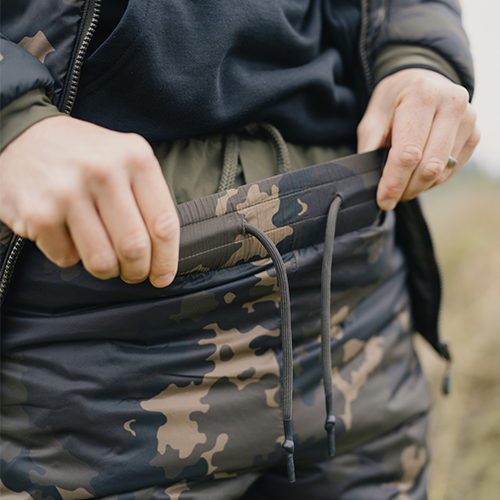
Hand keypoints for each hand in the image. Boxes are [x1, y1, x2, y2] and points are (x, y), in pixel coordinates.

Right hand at [0, 115, 179, 286]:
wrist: (22, 136)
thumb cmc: (84, 155)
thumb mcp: (125, 158)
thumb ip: (148, 197)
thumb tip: (164, 254)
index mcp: (136, 157)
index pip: (164, 223)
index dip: (167, 259)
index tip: (163, 276)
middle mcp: (104, 171)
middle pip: (135, 248)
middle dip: (137, 271)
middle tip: (133, 273)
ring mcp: (68, 192)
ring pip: (103, 261)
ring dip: (107, 270)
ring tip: (104, 259)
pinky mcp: (39, 213)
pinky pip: (68, 259)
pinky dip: (72, 257)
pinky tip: (69, 236)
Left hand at [357, 68, 479, 209]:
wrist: (420, 80)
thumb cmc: (394, 102)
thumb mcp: (373, 119)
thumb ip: (371, 149)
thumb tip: (371, 183)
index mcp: (422, 95)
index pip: (408, 153)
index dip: (394, 182)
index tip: (383, 200)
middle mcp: (451, 104)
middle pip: (429, 166)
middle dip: (407, 189)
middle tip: (391, 197)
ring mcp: (468, 119)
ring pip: (442, 172)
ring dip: (419, 187)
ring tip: (402, 184)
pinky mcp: (474, 134)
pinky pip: (452, 171)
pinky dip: (432, 180)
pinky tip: (417, 174)